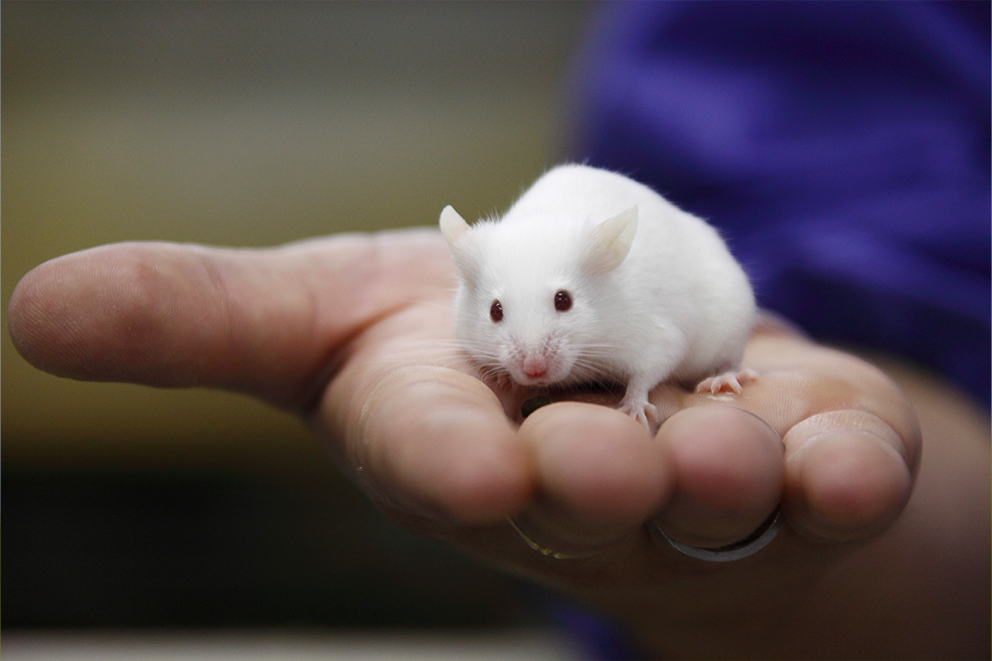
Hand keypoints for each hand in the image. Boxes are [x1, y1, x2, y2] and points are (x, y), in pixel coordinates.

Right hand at [9, 230, 987, 657]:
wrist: (619, 377)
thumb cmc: (471, 352)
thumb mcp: (337, 311)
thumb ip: (209, 316)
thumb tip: (32, 307)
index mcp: (453, 438)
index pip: (435, 452)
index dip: (443, 459)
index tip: (466, 468)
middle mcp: (570, 480)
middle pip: (580, 483)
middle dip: (591, 474)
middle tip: (605, 457)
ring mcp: (695, 480)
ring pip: (714, 496)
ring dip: (724, 474)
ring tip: (731, 450)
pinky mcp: (799, 455)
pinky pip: (835, 469)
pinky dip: (846, 464)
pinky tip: (849, 453)